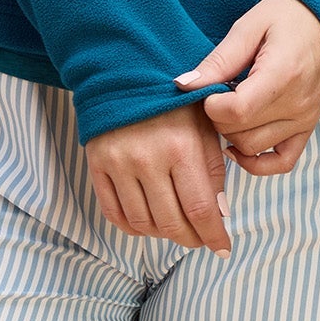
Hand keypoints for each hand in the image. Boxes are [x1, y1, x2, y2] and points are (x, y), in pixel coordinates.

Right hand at [85, 103, 231, 253]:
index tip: (222, 248)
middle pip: (170, 223)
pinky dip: (133, 227)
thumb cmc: (174, 100)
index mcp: (180, 147)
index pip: (200, 209)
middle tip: (200, 239)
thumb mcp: (205, 126)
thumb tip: (219, 215)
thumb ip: (213, 170)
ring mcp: (118, 164)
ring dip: (163, 234)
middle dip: (191, 239)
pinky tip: (148, 223)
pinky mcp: (97, 166)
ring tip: (176, 227)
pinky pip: (114, 213)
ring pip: (142, 223)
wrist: (126, 72)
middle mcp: (147, 159)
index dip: (213, 236)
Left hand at [178, 0, 319, 175]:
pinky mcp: (307, 128)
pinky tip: (237, 145)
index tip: (208, 90)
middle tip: (215, 95)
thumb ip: (217, 61)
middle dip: (216, 118)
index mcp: (282, 74)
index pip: (236, 111)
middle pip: (240, 132)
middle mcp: (297, 103)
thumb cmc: (288, 18)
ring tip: (230, 109)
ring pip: (253, 148)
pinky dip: (256, 162)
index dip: (211, 105)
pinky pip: (282, 163)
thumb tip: (183, 85)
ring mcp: (305, 120)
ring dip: (231, 135)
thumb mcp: (248, 28)